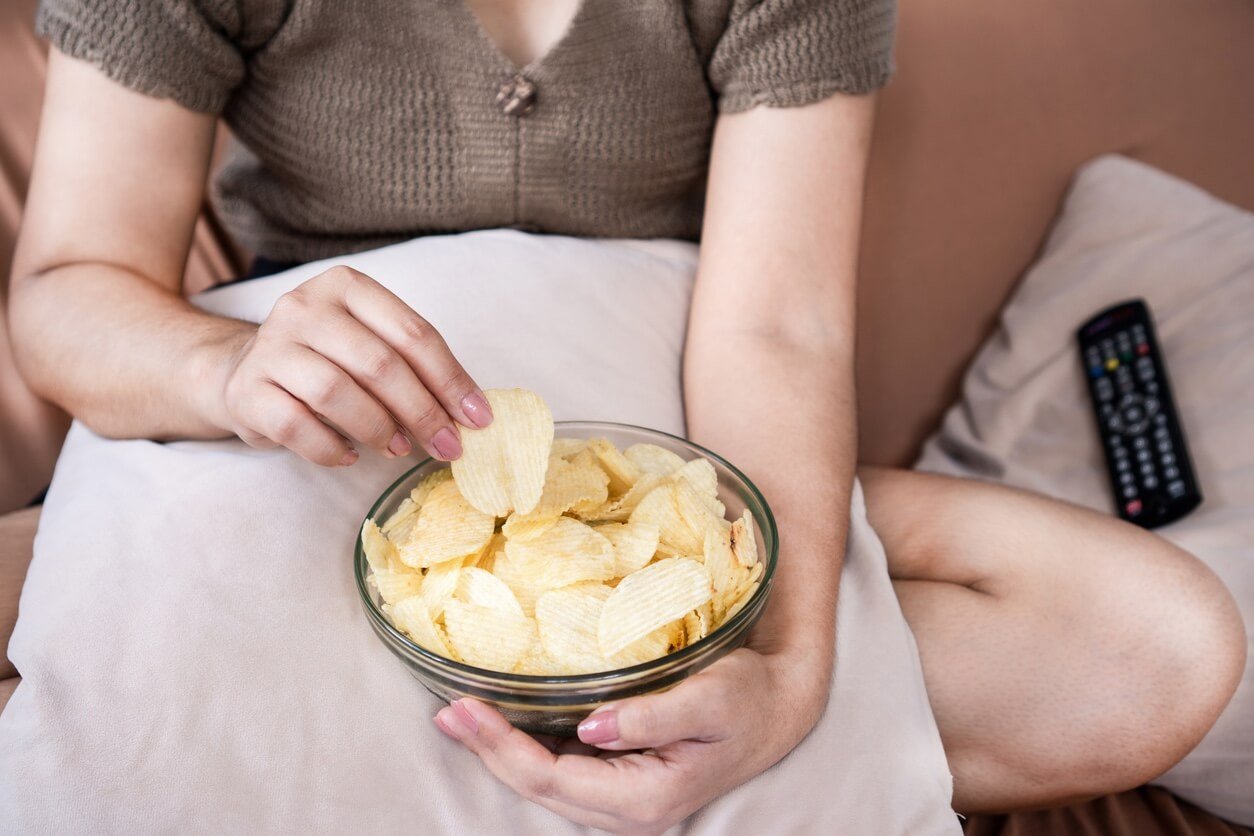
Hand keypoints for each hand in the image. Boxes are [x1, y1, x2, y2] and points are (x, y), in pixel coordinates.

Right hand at [211, 265, 491, 465]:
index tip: (478, 418)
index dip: (450, 379)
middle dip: (423, 411)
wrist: (246, 373)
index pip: (412, 333)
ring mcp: (270, 347)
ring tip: (400, 449)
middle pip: (378, 363)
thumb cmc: (328, 360)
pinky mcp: (247, 390)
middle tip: (448, 446)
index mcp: (346, 287)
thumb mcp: (371, 344)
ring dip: (379, 429)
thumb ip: (414, 366)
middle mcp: (304, 307)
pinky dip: (332, 449)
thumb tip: (468, 414)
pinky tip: (350, 457)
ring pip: (336, 392)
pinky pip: (296, 426)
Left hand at [433, 646, 829, 833]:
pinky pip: (560, 773)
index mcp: (644, 800)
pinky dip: (524, 748)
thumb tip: (591, 729)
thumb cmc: (746, 698)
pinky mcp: (620, 786)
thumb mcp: (709, 699)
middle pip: (536, 787)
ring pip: (543, 784)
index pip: (550, 777)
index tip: (462, 707)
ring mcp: (622, 806)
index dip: (500, 746)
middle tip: (444, 710)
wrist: (776, 708)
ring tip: (458, 716)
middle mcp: (627, 815)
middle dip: (486, 750)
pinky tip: (501, 725)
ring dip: (499, 752)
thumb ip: (651, 717)